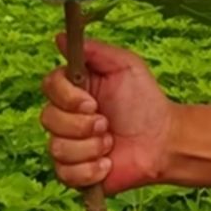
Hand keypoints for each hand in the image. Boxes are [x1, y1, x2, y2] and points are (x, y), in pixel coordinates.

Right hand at [40, 35, 175, 195]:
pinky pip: (65, 173)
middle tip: (107, 124)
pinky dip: (90, 170)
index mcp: (73, 89)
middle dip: (82, 125)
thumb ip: (93, 50)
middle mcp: (65, 116)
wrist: (163, 141)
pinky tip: (108, 163)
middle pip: (47, 119)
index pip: (48, 86)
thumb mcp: (124, 66)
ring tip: (111, 143)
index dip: (67, 97)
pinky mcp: (74, 173)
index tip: (92, 102)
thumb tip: (60, 37)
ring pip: (57, 148)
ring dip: (90, 147)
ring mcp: (67, 145)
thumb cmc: (145, 101)